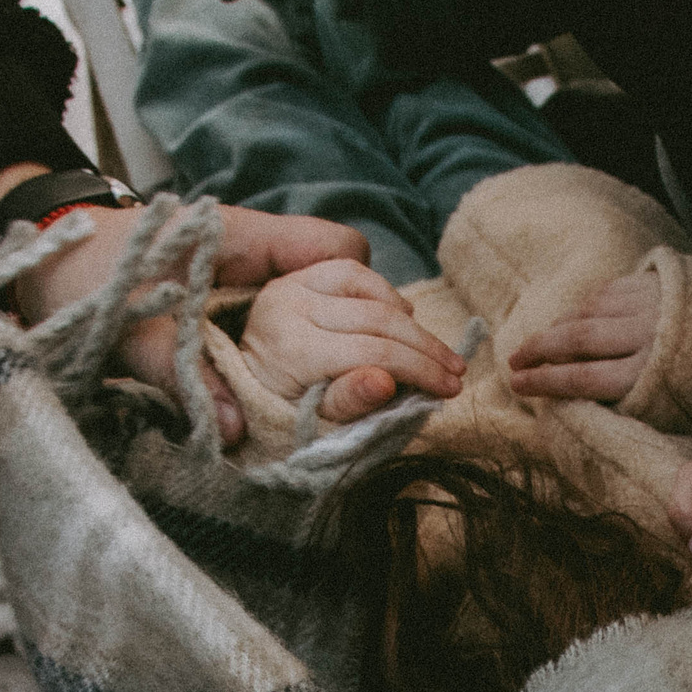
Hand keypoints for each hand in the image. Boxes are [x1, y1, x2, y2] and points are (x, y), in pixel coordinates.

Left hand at [18, 207, 383, 444]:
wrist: (42, 261)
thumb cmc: (82, 274)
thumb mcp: (124, 326)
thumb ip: (179, 375)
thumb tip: (238, 430)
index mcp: (241, 239)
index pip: (337, 250)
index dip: (363, 296)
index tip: (366, 348)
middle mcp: (256, 258)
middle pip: (345, 283)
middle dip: (364, 331)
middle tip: (376, 384)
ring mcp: (247, 282)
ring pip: (321, 307)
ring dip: (336, 349)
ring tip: (355, 394)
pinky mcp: (232, 309)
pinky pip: (287, 328)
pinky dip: (301, 358)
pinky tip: (304, 395)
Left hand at [237, 259, 467, 424]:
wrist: (235, 384)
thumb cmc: (276, 412)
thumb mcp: (309, 422)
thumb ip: (345, 402)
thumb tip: (386, 384)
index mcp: (289, 348)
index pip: (372, 352)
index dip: (419, 369)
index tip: (450, 388)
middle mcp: (287, 305)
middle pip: (377, 318)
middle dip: (425, 346)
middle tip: (456, 372)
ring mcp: (291, 284)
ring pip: (367, 285)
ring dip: (407, 317)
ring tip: (432, 349)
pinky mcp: (296, 275)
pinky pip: (350, 269)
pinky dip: (382, 291)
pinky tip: (400, 317)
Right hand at [507, 269, 662, 402]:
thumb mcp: (666, 406)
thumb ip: (618, 400)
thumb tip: (562, 395)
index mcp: (655, 374)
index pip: (586, 378)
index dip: (545, 381)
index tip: (517, 383)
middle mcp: (651, 333)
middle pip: (580, 338)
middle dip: (539, 349)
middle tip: (515, 362)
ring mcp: (653, 302)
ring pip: (589, 310)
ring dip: (558, 327)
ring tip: (539, 343)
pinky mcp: (656, 281)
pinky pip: (606, 291)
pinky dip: (583, 307)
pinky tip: (570, 320)